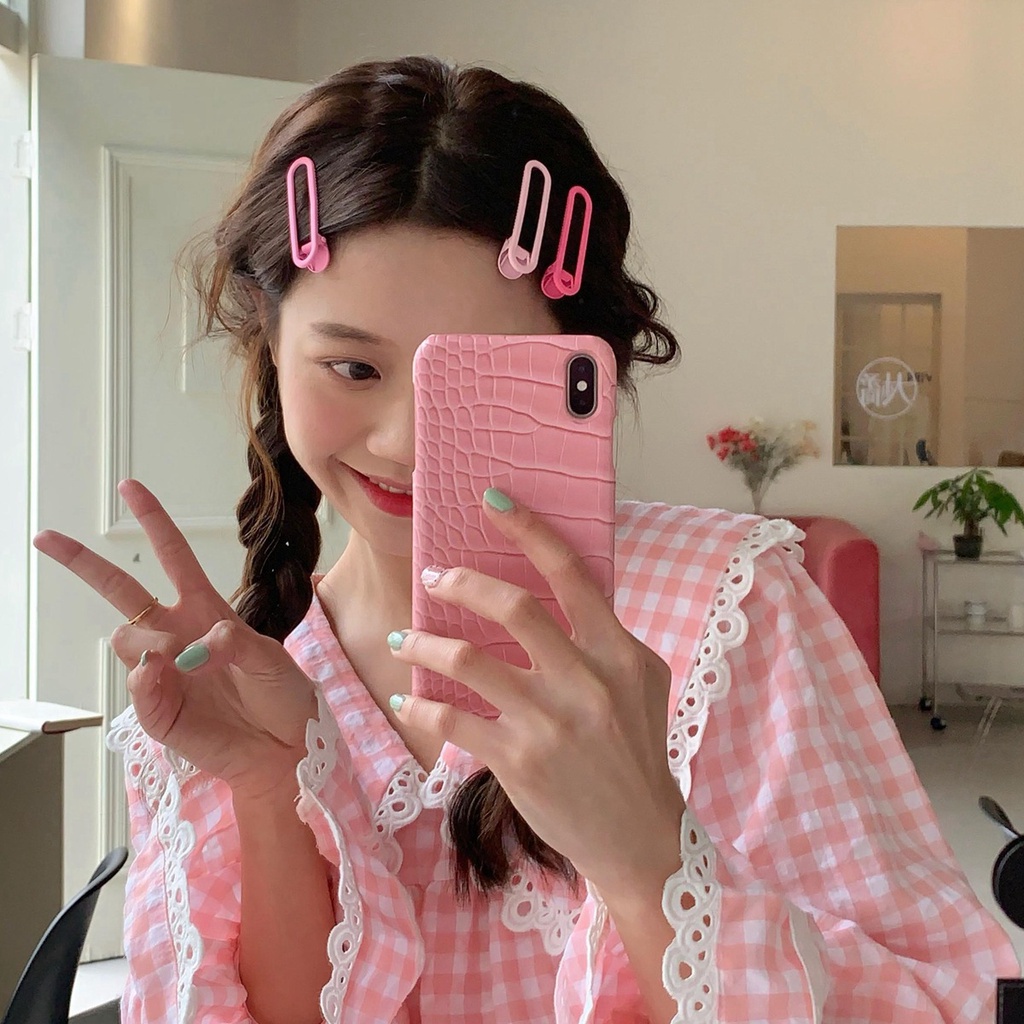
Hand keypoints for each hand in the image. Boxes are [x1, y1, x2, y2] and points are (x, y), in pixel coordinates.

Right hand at [34, 479, 316, 799]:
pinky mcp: (160, 710)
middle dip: (84, 563)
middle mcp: (177, 635)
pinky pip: (138, 689)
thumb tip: (197, 643)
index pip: (173, 557)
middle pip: (122, 592)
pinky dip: (147, 681)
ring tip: (186, 659)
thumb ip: (236, 643)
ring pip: (127, 640)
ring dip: (150, 641)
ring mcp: (165, 672)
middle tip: (46, 537)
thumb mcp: (270, 657)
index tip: (130, 488)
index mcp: (205, 611)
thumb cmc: (283, 694)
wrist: (287, 746)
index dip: (154, 521)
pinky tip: (161, 677)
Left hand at [386, 490, 684, 898]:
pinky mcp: (518, 760)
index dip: (529, 530)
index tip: (493, 501)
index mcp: (617, 652)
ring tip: (402, 640)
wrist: (640, 835)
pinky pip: (452, 718)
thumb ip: (606, 639)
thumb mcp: (642, 684)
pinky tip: (407, 701)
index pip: (570, 575)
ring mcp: (550, 722)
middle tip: (433, 578)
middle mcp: (585, 680)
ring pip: (468, 660)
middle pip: (512, 607)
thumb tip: (556, 596)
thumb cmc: (637, 752)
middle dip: (461, 583)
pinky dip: (420, 706)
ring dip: (423, 644)